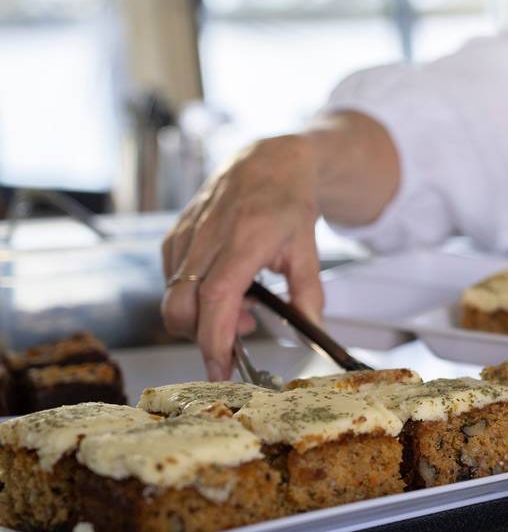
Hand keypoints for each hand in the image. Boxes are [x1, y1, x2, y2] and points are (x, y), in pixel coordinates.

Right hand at [161, 135, 324, 379]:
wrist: (269, 162)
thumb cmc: (288, 203)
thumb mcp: (309, 250)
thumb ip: (309, 295)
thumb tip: (313, 333)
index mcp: (245, 239)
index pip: (216, 299)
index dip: (213, 340)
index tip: (220, 369)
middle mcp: (208, 237)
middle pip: (181, 307)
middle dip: (202, 336)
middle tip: (242, 331)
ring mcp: (186, 235)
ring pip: (173, 298)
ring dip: (201, 316)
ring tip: (242, 302)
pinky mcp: (174, 236)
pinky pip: (170, 281)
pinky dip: (192, 297)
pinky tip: (223, 287)